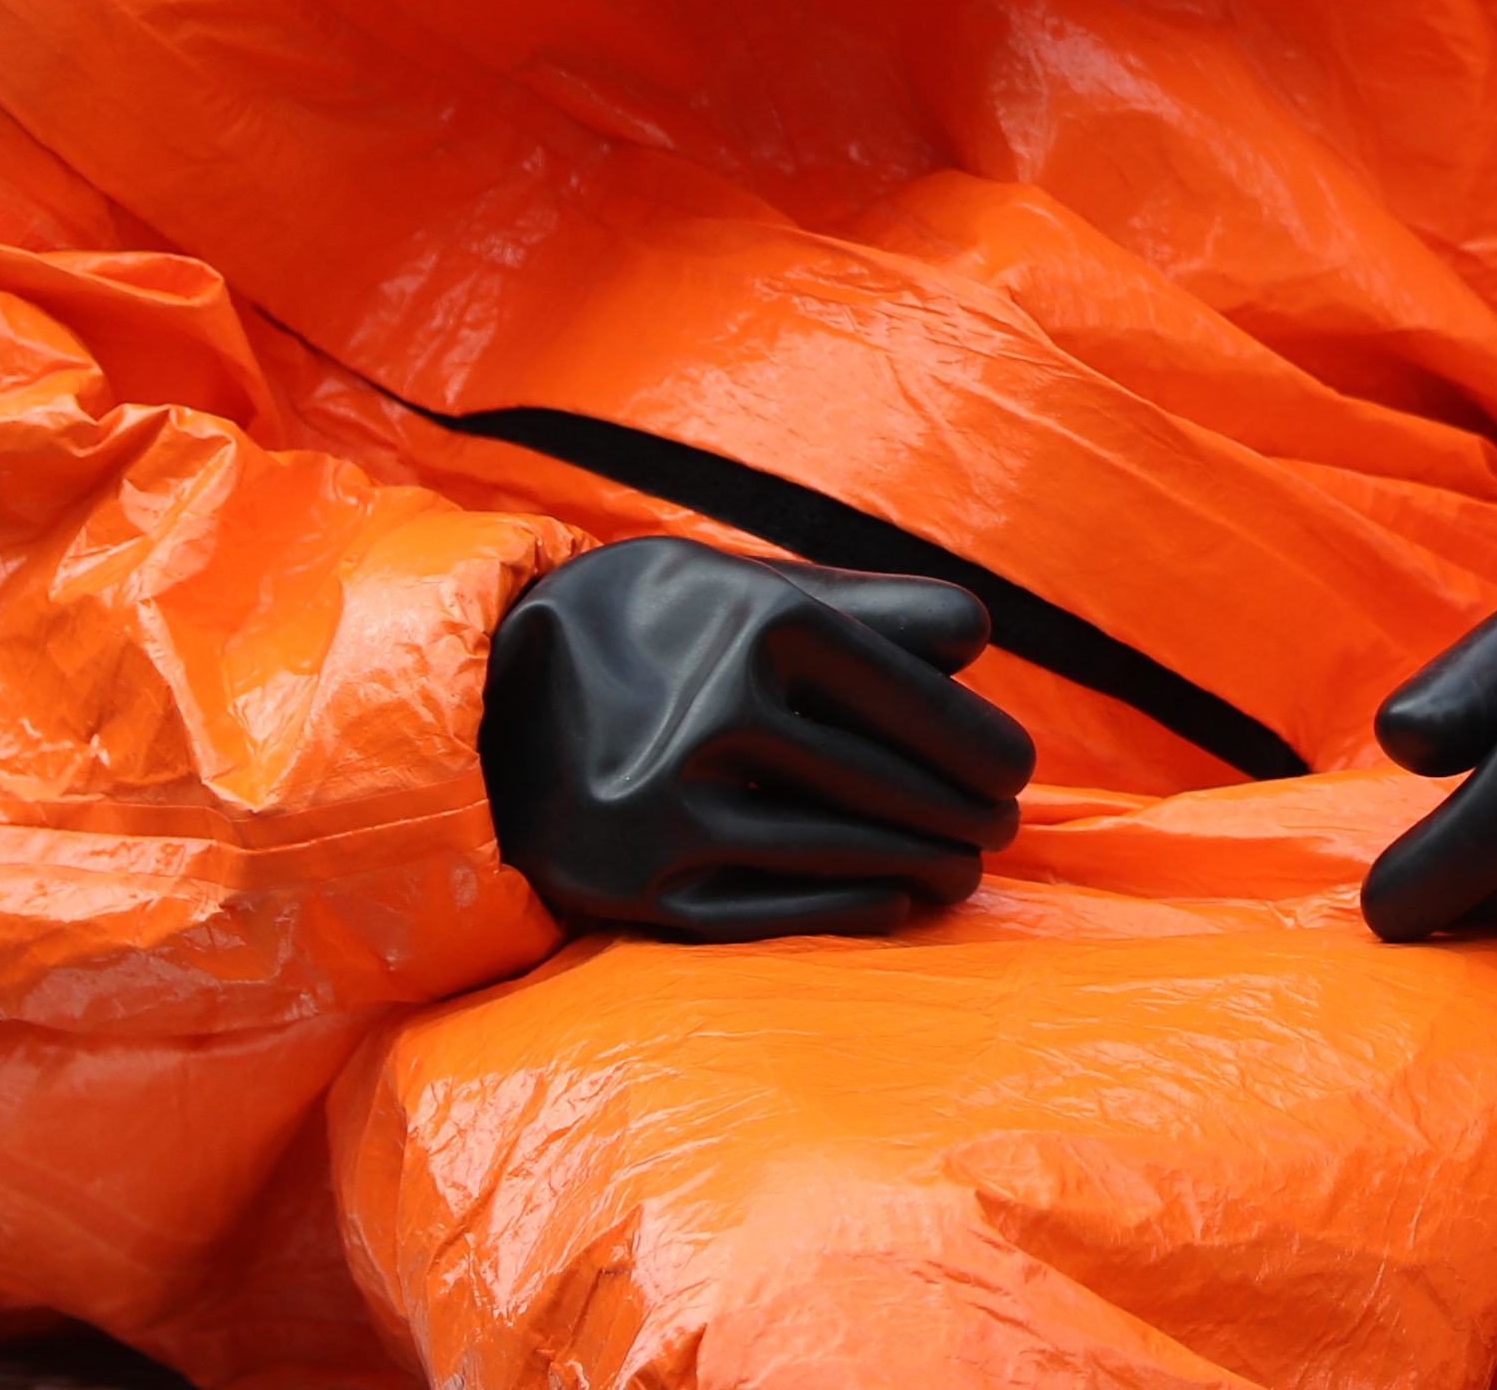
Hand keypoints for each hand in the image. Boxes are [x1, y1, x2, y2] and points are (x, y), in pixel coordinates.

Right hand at [479, 536, 1036, 939]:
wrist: (479, 697)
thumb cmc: (647, 627)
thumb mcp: (741, 586)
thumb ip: (865, 610)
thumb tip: (981, 640)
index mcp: (760, 624)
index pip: (915, 701)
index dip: (981, 744)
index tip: (1017, 769)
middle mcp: (718, 713)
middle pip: (892, 784)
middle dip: (967, 811)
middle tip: (1004, 822)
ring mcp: (674, 810)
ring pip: (847, 852)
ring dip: (927, 864)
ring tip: (965, 864)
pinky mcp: (637, 888)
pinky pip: (778, 910)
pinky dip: (854, 906)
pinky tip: (897, 899)